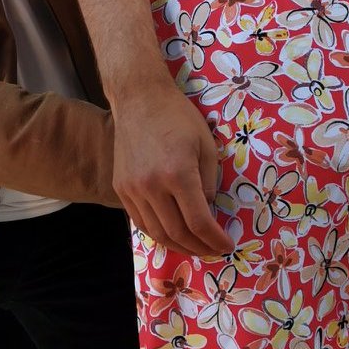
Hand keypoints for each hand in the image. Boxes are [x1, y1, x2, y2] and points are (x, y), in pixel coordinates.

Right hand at [112, 80, 233, 257]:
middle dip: (199, 248)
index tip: (227, 245)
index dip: (215, 240)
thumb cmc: (178, 117)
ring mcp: (132, 189)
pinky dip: (158, 233)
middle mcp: (152, 186)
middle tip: (213, 251)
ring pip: (157, 232)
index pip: (199, 222)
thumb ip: (209, 183)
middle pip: (177, 233)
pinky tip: (172, 234)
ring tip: (194, 247)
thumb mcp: (206, 146)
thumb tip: (208, 213)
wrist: (139, 98)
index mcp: (178, 174)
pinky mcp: (121, 188)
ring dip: (178, 246)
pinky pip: (140, 221)